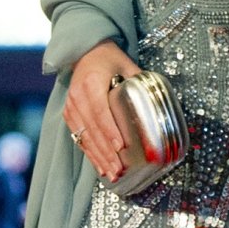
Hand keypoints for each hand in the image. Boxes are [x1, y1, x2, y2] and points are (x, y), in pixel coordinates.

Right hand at [63, 40, 140, 180]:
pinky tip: (100, 167)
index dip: (110, 131)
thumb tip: (160, 104)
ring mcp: (71, 107)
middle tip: (119, 170)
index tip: (120, 147)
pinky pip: (79, 138)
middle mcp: (77, 96)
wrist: (85, 53)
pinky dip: (90, 153)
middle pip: (92, 129)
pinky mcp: (69, 114)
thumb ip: (140, 83)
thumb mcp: (127, 65)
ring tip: (112, 174)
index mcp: (92, 83)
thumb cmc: (110, 59)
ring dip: (98, 158)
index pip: (100, 111)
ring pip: (84, 137)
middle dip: (106, 152)